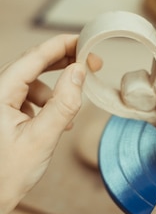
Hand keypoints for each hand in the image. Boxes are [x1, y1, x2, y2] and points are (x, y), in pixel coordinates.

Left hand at [0, 34, 99, 213]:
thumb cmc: (7, 174)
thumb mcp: (42, 137)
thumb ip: (63, 104)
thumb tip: (79, 73)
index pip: (33, 58)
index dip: (61, 46)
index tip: (83, 40)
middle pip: (32, 67)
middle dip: (62, 64)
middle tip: (89, 62)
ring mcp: (0, 104)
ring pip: (33, 84)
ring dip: (55, 93)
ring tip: (68, 114)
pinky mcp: (4, 115)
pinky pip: (29, 100)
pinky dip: (46, 106)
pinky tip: (56, 124)